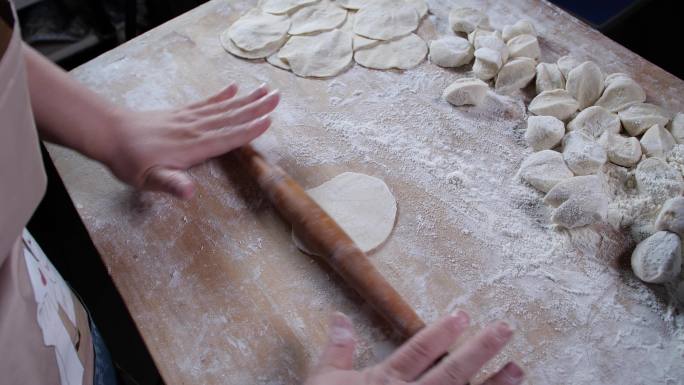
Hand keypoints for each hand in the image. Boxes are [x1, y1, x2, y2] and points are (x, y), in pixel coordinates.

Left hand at [103, 83, 279, 198]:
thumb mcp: (147, 180)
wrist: (109, 133)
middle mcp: (194, 129)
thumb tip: (190, 192)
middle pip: (230, 118)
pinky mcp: (181, 114)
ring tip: (265, 89)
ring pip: (222, 108)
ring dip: (245, 99)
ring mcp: (188, 119)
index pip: (226, 138)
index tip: (268, 120)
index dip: (248, 130)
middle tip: (277, 97)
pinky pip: (205, 103)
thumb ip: (170, 183)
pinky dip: (221, 96)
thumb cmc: (128, 161)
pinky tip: (233, 88)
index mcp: (192, 147)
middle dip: (255, 108)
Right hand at [305, 311, 522, 384]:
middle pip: (451, 372)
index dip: (441, 332)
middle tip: (505, 329)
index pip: (419, 351)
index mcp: (385, 382)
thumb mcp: (324, 382)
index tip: (464, 315)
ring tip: (518, 369)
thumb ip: (337, 350)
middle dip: (479, 350)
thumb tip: (340, 317)